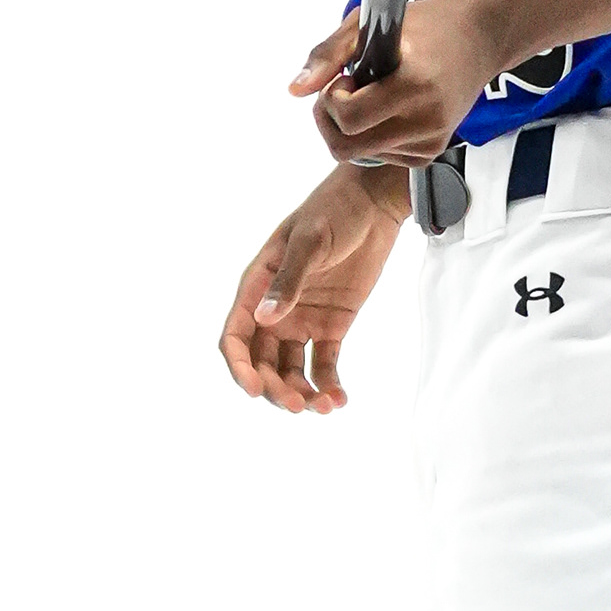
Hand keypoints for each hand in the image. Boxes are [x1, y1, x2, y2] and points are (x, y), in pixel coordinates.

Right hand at [219, 167, 406, 413]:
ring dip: (301, 393)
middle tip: (298, 405)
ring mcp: (302, 321)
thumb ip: (289, 282)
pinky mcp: (332, 327)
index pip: (236, 336)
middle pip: (262, 362)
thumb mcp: (310, 243)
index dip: (239, 367)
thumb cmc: (334, 212)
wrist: (374, 204)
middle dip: (275, 388)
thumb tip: (266, 320)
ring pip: (290, 370)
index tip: (255, 391)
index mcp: (257, 288)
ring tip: (325, 407)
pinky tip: (339, 399)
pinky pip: (324, 365)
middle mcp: (275, 310)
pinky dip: (328, 385)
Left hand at [295, 0, 512, 168]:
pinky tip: (391, 108)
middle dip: (329, 120)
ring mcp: (431, 140)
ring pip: (360, 155)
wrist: (477, 37)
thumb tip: (296, 90)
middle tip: (342, 92)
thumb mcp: (368, 23)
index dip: (332, 99)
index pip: (349, 118)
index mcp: (414, 85)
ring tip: (374, 94)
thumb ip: (328, 55)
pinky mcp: (431, 153)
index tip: (344, 78)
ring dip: (353, 127)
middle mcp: (427, 119)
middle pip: (346, 148)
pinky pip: (381, 156)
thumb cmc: (422, 26)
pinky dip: (373, 135)